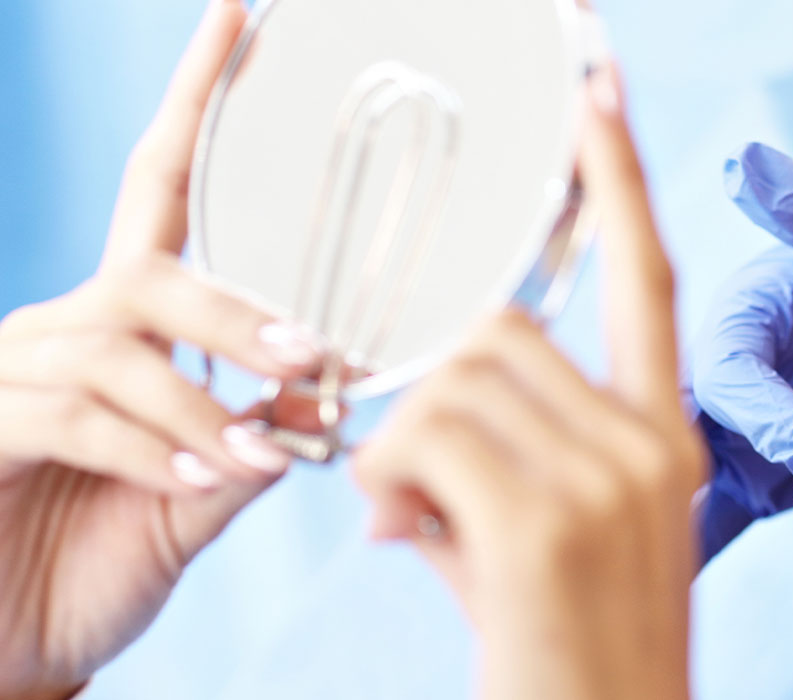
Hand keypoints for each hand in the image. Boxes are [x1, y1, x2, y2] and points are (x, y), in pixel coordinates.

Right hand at [0, 2, 322, 696]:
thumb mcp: (201, 495)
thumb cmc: (97, 561)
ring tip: (259, 455)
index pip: (163, 191)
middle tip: (316, 358)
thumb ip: (257, 438)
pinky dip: (148, 443)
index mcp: (127, 328)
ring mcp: (14, 374)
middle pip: (153, 270)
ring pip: (118, 343)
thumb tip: (327, 393)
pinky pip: (71, 412)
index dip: (195, 101)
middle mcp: (65, 331)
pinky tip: (196, 476)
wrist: (17, 648)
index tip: (242, 16)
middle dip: (238, 315)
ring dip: (201, 399)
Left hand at [352, 64, 703, 699]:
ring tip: (410, 524)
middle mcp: (649, 442)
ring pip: (449, 382)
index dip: (616, 181)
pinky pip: (421, 439)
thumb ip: (498, 461)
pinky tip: (402, 537)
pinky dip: (384, 483)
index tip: (595, 92)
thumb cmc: (571, 661)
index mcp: (664, 437)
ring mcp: (607, 478)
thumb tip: (396, 434)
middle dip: (427, 395)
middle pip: (496, 331)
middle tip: (406, 484)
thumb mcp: (558, 547)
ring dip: (397, 447)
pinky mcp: (546, 522)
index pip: (645, 280)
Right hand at [690, 144, 792, 553]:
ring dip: (685, 529)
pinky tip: (671, 601)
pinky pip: (706, 515)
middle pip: (690, 436)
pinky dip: (692, 549)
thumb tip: (750, 168)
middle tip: (732, 548)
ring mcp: (722, 432)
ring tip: (676, 583)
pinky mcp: (738, 474)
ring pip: (684, 483)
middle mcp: (717, 378)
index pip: (733, 372)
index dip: (768, 415)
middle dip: (705, 492)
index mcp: (737, 323)